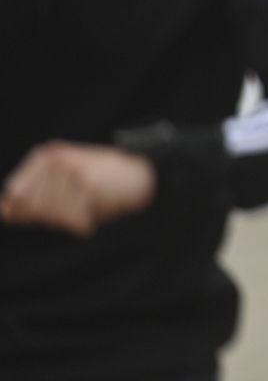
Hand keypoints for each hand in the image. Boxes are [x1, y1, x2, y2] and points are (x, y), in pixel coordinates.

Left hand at [0, 143, 156, 236]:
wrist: (142, 174)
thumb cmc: (100, 179)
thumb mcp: (64, 180)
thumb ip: (32, 195)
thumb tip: (4, 212)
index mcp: (47, 155)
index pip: (16, 191)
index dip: (27, 208)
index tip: (49, 211)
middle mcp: (58, 160)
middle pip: (35, 206)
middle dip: (53, 216)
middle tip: (77, 208)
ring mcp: (74, 172)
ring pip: (53, 215)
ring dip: (69, 221)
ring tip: (87, 209)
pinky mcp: (90, 187)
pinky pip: (74, 220)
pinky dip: (83, 225)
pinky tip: (94, 216)